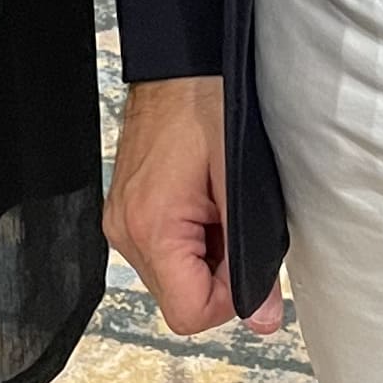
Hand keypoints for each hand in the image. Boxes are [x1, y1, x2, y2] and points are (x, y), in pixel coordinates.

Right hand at [106, 76, 279, 336]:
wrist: (177, 66)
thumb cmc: (207, 106)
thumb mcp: (240, 185)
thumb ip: (250, 257)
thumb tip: (263, 317)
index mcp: (151, 227)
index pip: (188, 314)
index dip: (230, 301)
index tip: (248, 265)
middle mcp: (125, 230)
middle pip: (178, 300)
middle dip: (217, 278)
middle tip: (234, 226)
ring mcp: (119, 221)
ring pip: (171, 278)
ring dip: (204, 258)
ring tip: (217, 207)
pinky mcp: (123, 211)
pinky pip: (160, 252)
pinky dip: (189, 241)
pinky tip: (202, 203)